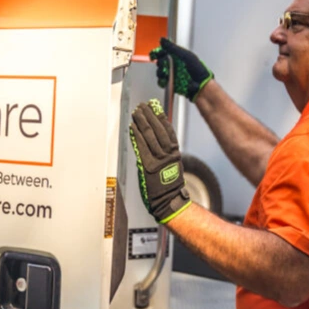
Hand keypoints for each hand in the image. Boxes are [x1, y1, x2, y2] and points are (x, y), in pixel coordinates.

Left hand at [129, 100, 191, 223]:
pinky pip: (141, 147)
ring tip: (136, 112)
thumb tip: (154, 139)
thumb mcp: (171, 167)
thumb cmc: (168, 186)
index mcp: (175, 153)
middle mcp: (168, 154)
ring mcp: (158, 160)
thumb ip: (164, 153)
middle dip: (149, 115)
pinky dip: (136, 135)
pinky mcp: (148, 166)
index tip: (155, 107)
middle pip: (158, 129)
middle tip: (142, 106)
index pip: (168, 130)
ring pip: (149, 136)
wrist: (169, 202)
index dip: (160, 117)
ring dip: (141, 122)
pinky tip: (133, 127)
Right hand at [150, 37, 212, 102]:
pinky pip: (162, 82)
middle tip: (164, 64)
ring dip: (160, 72)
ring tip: (166, 73)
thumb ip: (173, 48)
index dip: (159, 52)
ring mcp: (172, 74)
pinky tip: (165, 80)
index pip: (165, 52)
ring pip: (160, 71)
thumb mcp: (185, 55)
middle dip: (160, 63)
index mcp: (178, 56)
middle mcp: (174, 64)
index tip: (156, 54)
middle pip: (160, 61)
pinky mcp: (171, 83)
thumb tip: (162, 40)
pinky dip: (161, 81)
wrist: (201, 86)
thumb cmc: (197, 70)